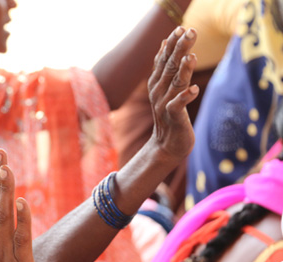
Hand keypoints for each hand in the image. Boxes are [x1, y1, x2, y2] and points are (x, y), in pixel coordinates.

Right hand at [148, 26, 198, 161]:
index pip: (164, 59)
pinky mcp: (173, 118)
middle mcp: (158, 91)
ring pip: (175, 84)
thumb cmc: (170, 115)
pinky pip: (178, 106)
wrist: (166, 145)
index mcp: (156, 83)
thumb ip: (165, 67)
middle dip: (180, 49)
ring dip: (184, 70)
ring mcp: (163, 104)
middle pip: (170, 67)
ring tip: (191, 56)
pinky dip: (185, 97)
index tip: (181, 28)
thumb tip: (165, 43)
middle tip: (190, 32)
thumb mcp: (166, 88)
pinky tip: (194, 89)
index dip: (172, 44)